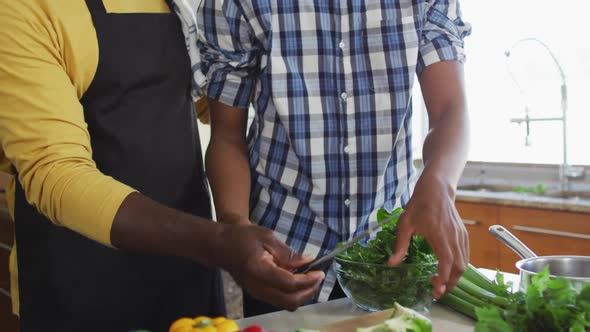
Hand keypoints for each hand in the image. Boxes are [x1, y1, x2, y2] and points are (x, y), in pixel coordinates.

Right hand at [215, 223, 324, 310]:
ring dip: (303, 294)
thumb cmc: (243, 237)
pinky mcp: (260, 295)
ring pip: (287, 304)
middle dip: (309, 291)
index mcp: (258, 270)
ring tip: (312, 278)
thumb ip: (287, 252)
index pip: (289, 284)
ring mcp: (258, 294)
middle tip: (319, 276)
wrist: (222, 247)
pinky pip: (281, 300)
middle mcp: (257, 288)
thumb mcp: (267, 237)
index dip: (308, 280)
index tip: (320, 272)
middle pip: (290, 301)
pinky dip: (295, 293)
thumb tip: (308, 261)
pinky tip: (299, 279)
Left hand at [387, 175, 468, 298]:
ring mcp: (461, 236)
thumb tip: (391, 264)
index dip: (443, 277)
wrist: (436, 190)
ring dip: (454, 277)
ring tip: (440, 283)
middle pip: (459, 267)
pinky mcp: (463, 235)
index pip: (446, 261)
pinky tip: (447, 270)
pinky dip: (458, 267)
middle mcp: (454, 237)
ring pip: (464, 263)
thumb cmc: (419, 206)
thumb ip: (400, 245)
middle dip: (450, 283)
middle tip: (436, 292)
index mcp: (439, 235)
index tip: (437, 289)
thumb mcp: (405, 224)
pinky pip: (465, 256)